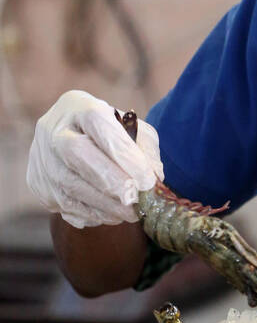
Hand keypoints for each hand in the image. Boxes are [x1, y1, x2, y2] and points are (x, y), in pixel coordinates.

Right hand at [27, 90, 163, 229]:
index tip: (147, 180)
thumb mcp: (134, 129)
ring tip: (131, 213)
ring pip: (69, 185)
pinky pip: (64, 205)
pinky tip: (113, 215)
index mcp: (79, 106)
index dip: (123, 153)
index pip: (98, 123)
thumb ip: (146, 148)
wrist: (73, 138)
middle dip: (110, 180)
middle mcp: (53, 129)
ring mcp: (41, 158)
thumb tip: (153, 180)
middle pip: (76, 153)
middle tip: (136, 200)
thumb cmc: (111, 132)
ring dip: (104, 205)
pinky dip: (92, 214)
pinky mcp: (38, 184)